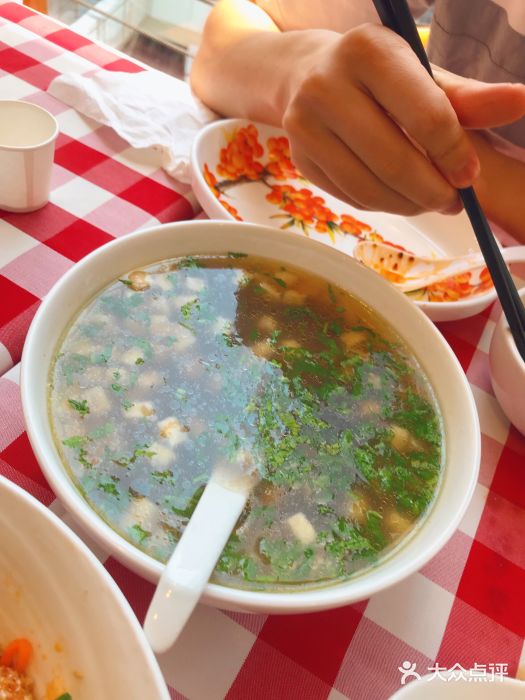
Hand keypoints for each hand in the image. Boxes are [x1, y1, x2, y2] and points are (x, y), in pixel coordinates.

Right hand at [281, 23, 524, 214]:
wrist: (307, 77)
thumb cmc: (379, 77)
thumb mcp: (424, 76)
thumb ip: (469, 98)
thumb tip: (520, 102)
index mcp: (369, 51)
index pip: (425, 114)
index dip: (454, 154)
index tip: (469, 176)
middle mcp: (326, 86)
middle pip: (394, 160)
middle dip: (433, 191)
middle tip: (453, 201)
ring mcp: (304, 126)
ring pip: (370, 188)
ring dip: (409, 205)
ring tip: (429, 201)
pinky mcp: (299, 159)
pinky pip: (351, 198)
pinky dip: (382, 206)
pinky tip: (397, 196)